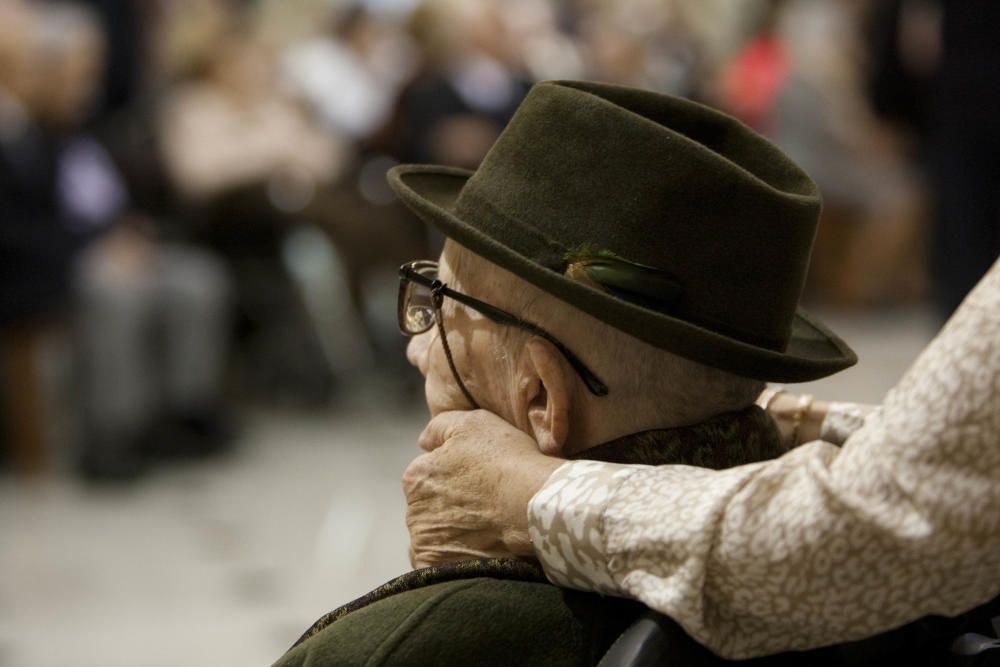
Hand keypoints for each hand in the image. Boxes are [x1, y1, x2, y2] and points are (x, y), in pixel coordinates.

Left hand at [402, 410, 563, 567]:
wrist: (533, 506)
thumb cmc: (507, 462)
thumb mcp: (474, 423)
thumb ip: (440, 427)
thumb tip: (423, 442)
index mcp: (416, 477)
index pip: (429, 477)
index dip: (457, 477)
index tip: (482, 481)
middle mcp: (413, 512)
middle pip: (432, 509)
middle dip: (453, 508)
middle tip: (488, 507)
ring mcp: (426, 545)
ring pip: (438, 539)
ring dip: (455, 535)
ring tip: (489, 532)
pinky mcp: (440, 570)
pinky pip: (441, 567)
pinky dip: (456, 560)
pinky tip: (479, 553)